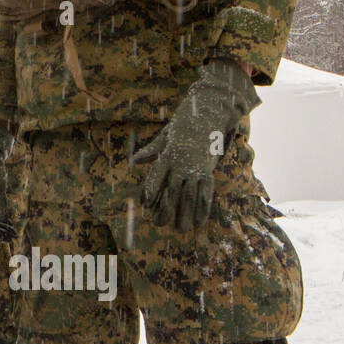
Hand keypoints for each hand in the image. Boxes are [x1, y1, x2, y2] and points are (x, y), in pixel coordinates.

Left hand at [131, 58, 260, 231]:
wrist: (208, 115)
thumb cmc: (182, 126)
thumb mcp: (164, 137)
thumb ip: (150, 151)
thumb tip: (133, 161)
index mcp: (168, 155)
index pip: (156, 176)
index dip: (150, 191)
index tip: (145, 204)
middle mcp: (182, 164)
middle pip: (172, 191)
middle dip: (166, 209)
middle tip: (160, 225)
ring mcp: (196, 168)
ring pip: (190, 195)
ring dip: (186, 214)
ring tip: (181, 229)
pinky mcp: (209, 171)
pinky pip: (207, 193)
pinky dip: (204, 208)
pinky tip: (200, 221)